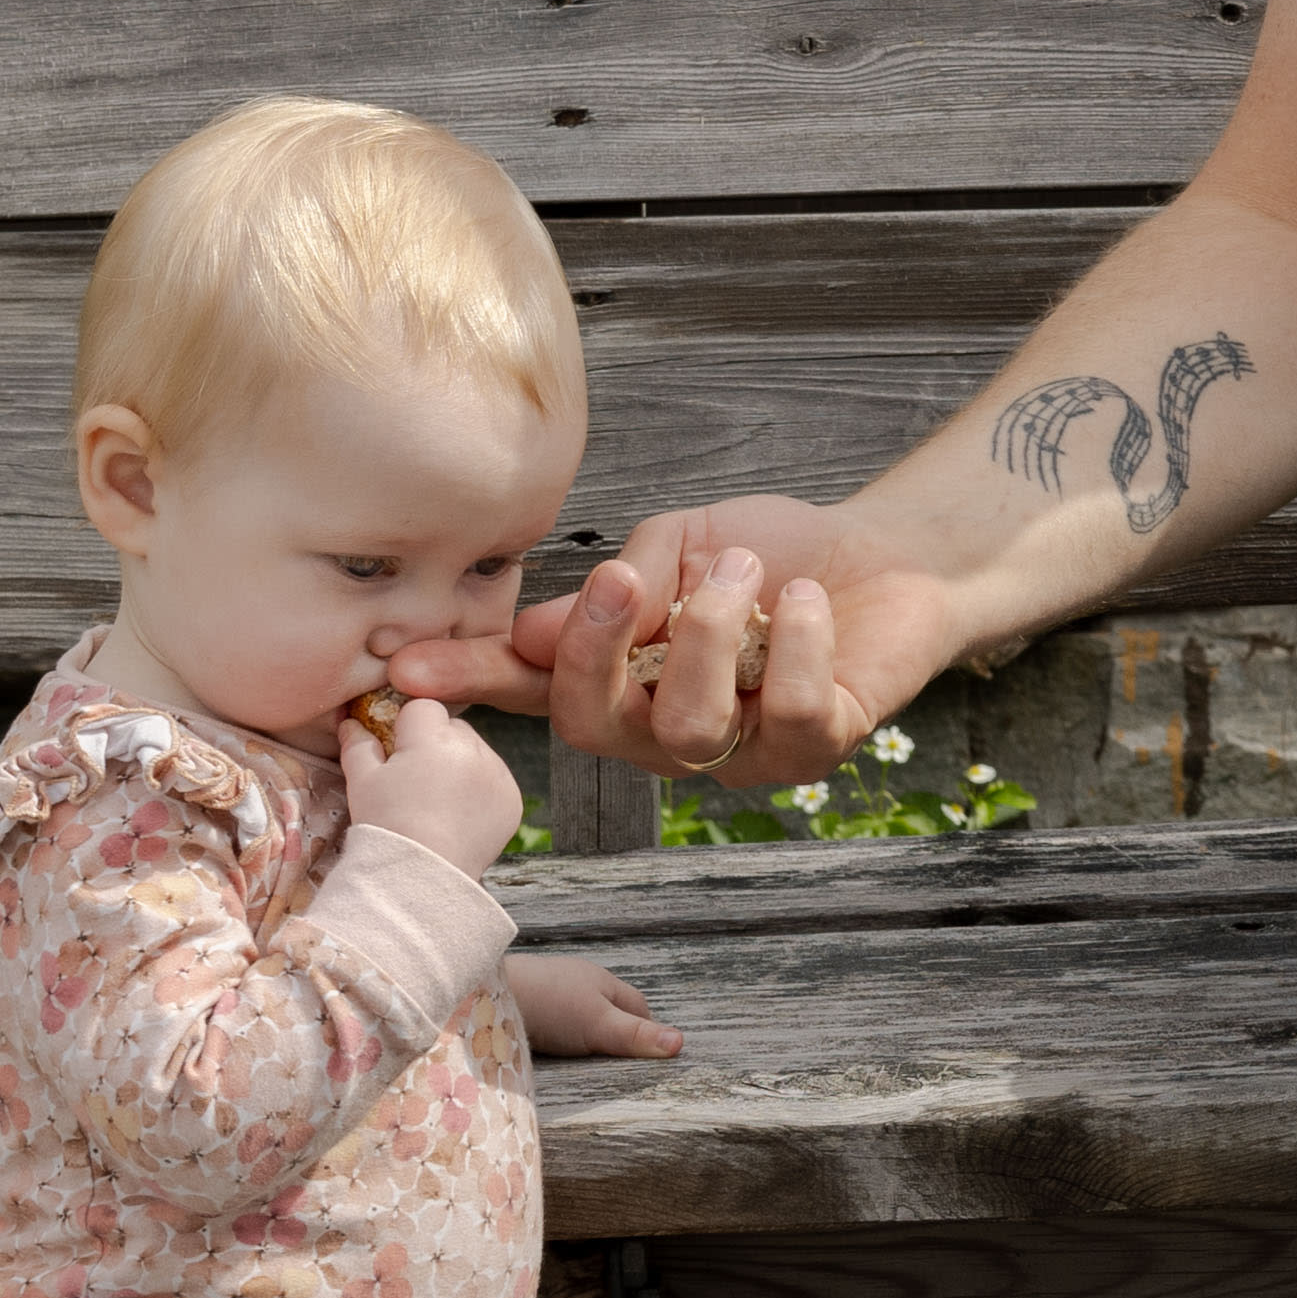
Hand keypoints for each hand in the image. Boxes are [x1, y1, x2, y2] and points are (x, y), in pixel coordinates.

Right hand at [338, 687, 524, 870]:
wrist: (422, 874)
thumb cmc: (387, 825)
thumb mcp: (362, 781)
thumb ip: (358, 744)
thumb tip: (351, 722)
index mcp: (434, 737)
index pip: (422, 708)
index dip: (405, 728)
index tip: (396, 753)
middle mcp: (473, 748)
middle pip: (452, 728)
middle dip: (434, 745)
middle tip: (414, 781)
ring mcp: (498, 774)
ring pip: (475, 752)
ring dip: (459, 766)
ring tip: (436, 803)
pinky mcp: (512, 798)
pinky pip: (494, 780)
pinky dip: (479, 791)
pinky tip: (457, 815)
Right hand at [443, 497, 957, 788]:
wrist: (891, 550)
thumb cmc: (775, 552)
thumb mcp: (679, 545)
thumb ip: (619, 586)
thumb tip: (537, 633)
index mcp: (626, 679)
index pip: (539, 690)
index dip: (475, 682)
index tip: (405, 668)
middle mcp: (669, 732)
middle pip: (596, 728)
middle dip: (599, 652)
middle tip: (630, 579)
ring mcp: (741, 751)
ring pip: (686, 725)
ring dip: (711, 631)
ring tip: (746, 572)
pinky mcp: (816, 749)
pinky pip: (787, 714)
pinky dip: (796, 642)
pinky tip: (807, 600)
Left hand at [503, 953, 682, 1061]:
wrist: (478, 995)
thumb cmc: (546, 1004)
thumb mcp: (598, 1024)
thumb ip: (635, 1035)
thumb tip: (681, 1044)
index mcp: (600, 981)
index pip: (637, 1008)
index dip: (646, 1032)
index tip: (647, 1059)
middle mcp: (574, 983)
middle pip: (607, 1012)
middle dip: (615, 1035)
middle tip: (618, 1066)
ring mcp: (546, 993)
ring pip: (574, 1018)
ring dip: (580, 1038)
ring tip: (581, 1064)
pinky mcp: (520, 1006)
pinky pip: (547, 1024)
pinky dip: (552, 1038)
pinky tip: (546, 1054)